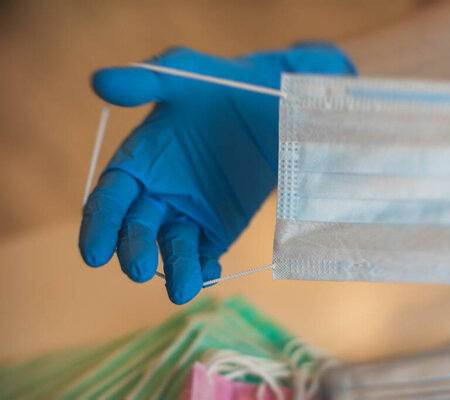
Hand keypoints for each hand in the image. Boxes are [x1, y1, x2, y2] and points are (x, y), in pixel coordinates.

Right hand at [79, 44, 354, 303]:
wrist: (272, 106)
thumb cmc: (221, 86)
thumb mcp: (184, 74)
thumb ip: (145, 80)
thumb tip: (99, 81)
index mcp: (137, 163)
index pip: (108, 199)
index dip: (99, 225)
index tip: (93, 253)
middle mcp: (156, 195)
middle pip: (136, 230)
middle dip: (134, 250)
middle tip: (139, 268)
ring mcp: (188, 214)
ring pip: (173, 247)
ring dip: (175, 268)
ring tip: (182, 290)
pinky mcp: (218, 227)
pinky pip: (207, 252)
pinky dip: (205, 266)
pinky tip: (209, 274)